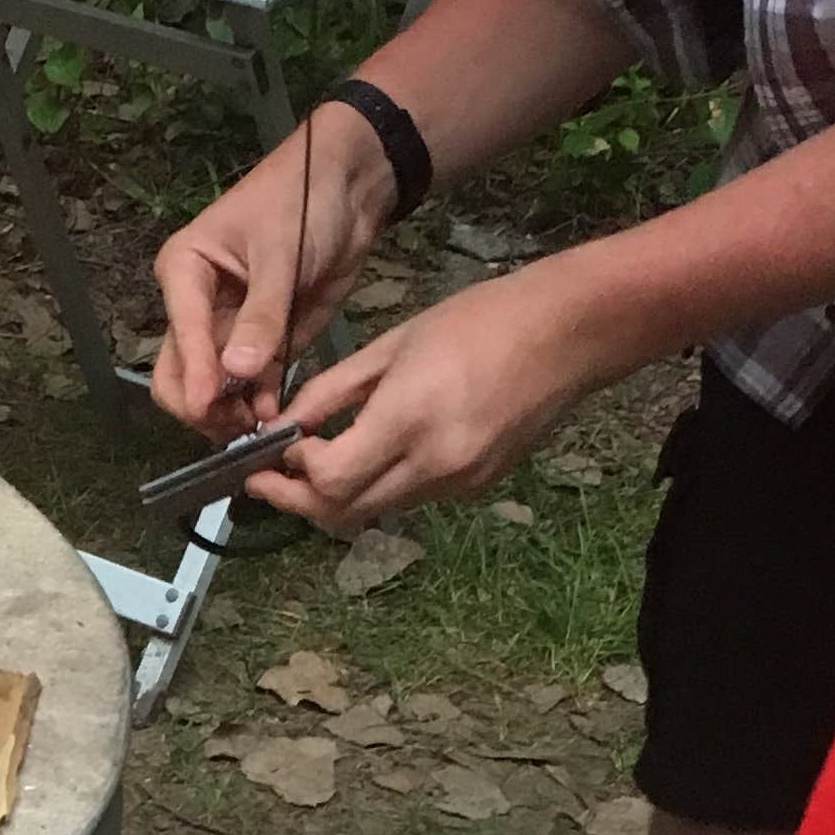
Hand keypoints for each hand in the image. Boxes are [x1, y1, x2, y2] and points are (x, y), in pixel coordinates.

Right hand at [151, 105, 391, 433]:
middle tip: (235, 424)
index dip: (194, 375)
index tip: (210, 407)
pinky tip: (276, 418)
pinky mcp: (265, 345)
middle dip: (202, 405)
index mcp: (185, 272)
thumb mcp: (281, 254)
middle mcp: (198, 307)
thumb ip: (261, 315)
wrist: (351, 188)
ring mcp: (230, 331)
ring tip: (261, 427)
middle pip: (178, 373)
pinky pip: (252, 387)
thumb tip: (236, 371)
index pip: (179, 335)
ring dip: (230, 414)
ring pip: (212, 389)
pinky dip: (259, 405)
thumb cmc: (303, 201)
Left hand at [242, 260, 605, 533]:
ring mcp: (460, 482)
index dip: (291, 474)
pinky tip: (369, 454)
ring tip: (311, 464)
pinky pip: (412, 498)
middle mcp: (436, 464)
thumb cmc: (479, 321)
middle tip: (267, 479)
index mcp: (410, 419)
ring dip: (338, 497)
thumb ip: (334, 390)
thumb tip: (286, 422)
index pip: (331, 479)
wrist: (568, 335)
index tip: (270, 451)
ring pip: (378, 511)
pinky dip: (379, 486)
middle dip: (299, 501)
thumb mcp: (393, 344)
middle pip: (346, 513)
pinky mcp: (477, 487)